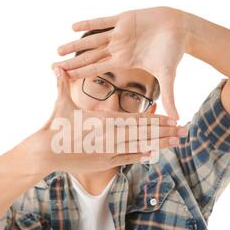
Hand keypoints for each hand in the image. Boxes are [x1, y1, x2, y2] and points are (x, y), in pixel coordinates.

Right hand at [29, 67, 187, 174]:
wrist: (44, 153)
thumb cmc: (54, 126)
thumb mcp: (60, 103)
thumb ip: (62, 84)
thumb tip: (55, 66)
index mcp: (104, 121)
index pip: (137, 119)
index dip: (156, 119)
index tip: (172, 117)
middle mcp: (111, 137)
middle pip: (144, 133)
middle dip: (166, 131)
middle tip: (186, 129)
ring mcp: (109, 151)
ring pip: (140, 146)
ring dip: (160, 144)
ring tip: (177, 141)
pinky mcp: (104, 162)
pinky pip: (127, 158)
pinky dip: (141, 154)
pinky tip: (154, 153)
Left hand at [52, 7, 187, 119]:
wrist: (181, 28)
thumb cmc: (173, 51)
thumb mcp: (168, 75)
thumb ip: (169, 96)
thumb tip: (177, 118)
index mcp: (124, 61)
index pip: (97, 69)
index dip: (81, 73)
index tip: (66, 78)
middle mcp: (118, 48)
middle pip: (90, 56)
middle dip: (72, 61)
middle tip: (54, 65)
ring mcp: (120, 33)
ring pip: (92, 40)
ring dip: (76, 44)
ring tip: (59, 49)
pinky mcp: (125, 18)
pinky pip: (104, 21)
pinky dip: (90, 23)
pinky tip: (73, 26)